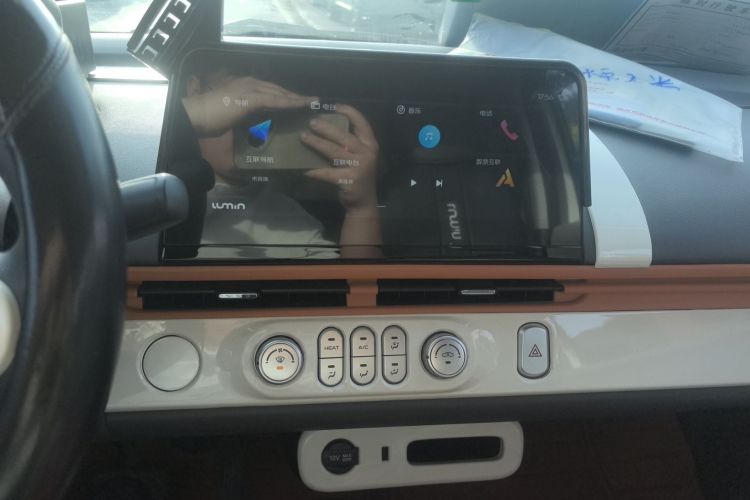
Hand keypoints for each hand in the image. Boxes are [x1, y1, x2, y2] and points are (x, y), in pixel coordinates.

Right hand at [183, 74, 315, 136]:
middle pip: (278, 89)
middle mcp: (249, 83)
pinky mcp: (250, 98)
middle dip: (296, 96)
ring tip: (313, 102)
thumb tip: (256, 124)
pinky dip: (290, 102)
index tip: (300, 101)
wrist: (194, 116)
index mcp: (244, 86)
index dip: (286, 95)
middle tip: (312, 101)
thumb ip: (245, 117)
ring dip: (298, 98)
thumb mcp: (231, 116)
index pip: (270, 90)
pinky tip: (302, 105)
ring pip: (280, 93)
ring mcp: (250, 89)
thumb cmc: (208, 119)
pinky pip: (275, 100)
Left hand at [301, 104, 378, 212]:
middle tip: (311, 122)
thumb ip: (351, 143)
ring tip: (303, 137)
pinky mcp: (348, 180)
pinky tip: (304, 168)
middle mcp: (367, 153)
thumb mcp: (361, 156)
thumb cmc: (359, 175)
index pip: (361, 122)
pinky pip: (327, 173)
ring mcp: (359, 167)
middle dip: (326, 128)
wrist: (363, 202)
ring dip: (317, 143)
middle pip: (344, 136)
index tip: (334, 106)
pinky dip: (314, 170)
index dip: (348, 112)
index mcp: (370, 144)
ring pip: (334, 151)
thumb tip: (327, 126)